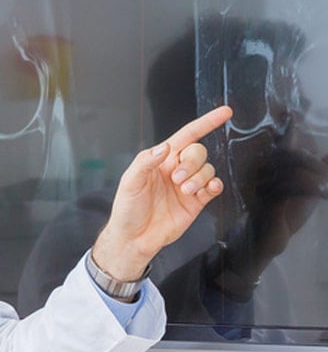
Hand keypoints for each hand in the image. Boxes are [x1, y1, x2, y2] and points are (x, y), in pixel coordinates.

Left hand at [93, 104, 232, 280]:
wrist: (134, 238)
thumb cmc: (127, 209)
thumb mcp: (130, 182)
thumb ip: (145, 161)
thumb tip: (164, 147)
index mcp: (160, 161)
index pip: (186, 136)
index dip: (206, 123)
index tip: (225, 113)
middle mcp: (175, 170)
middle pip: (198, 153)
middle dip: (192, 163)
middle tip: (177, 180)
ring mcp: (187, 185)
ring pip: (207, 169)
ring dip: (199, 178)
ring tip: (184, 191)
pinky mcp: (196, 202)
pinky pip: (214, 187)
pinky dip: (215, 185)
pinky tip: (207, 189)